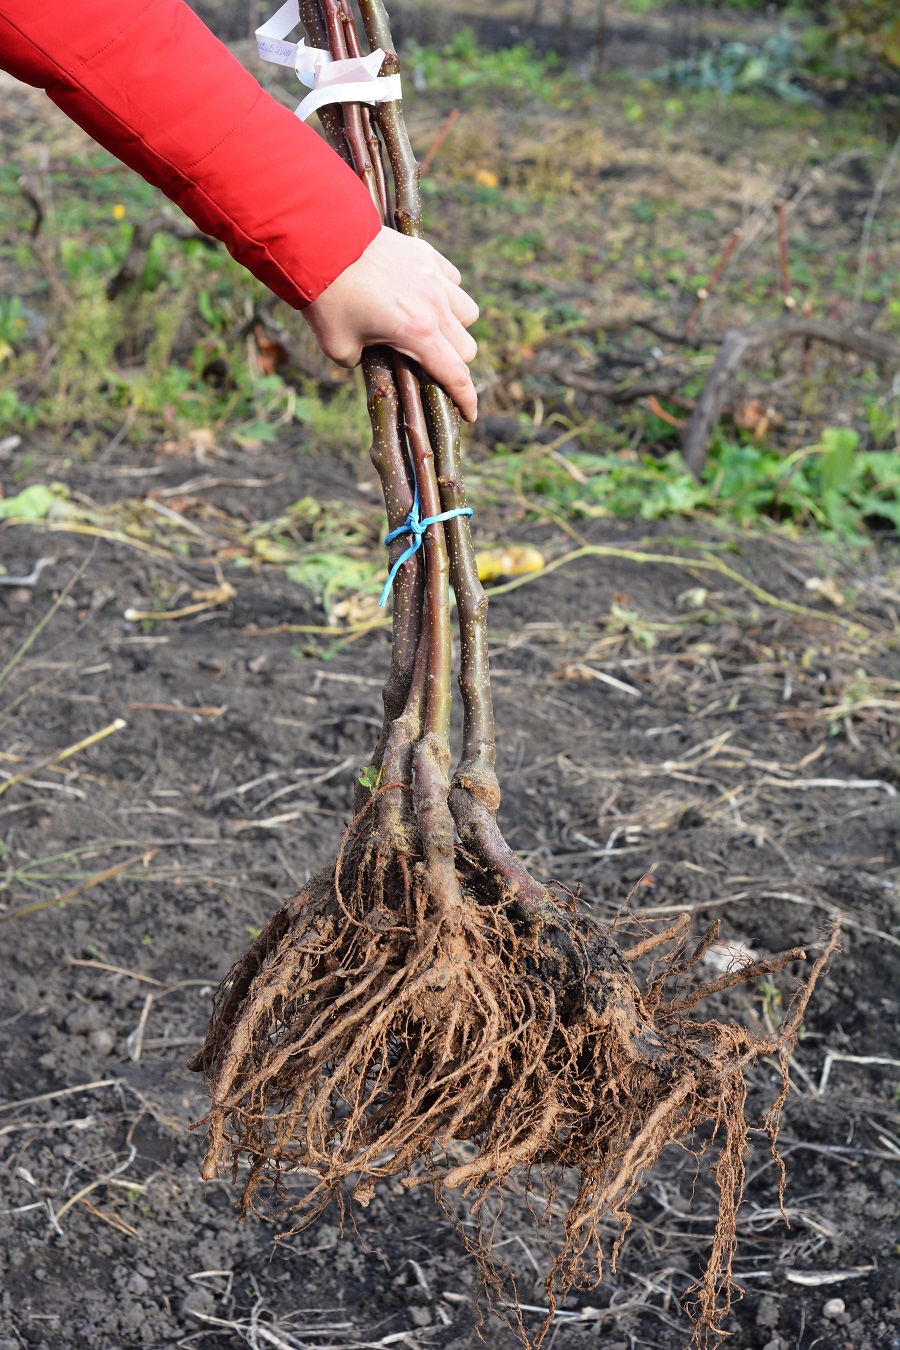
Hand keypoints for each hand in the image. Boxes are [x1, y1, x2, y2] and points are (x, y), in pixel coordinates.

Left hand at [303, 228, 478, 420]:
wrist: (322, 243)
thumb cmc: (329, 299)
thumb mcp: (338, 347)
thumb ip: (360, 360)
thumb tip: (367, 354)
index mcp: (418, 334)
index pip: (455, 374)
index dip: (466, 399)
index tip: (470, 414)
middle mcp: (435, 307)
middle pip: (466, 347)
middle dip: (454, 362)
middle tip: (431, 363)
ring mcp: (435, 278)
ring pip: (468, 312)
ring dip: (457, 326)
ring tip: (433, 327)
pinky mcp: (427, 256)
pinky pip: (454, 280)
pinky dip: (448, 292)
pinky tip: (427, 294)